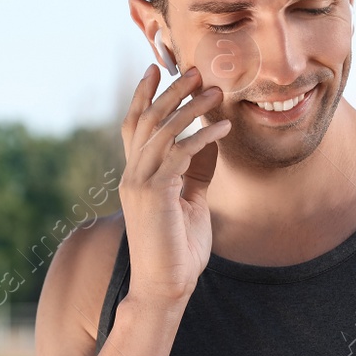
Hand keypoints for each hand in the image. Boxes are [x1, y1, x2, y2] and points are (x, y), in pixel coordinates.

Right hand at [117, 65, 231, 307]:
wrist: (165, 287)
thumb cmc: (178, 249)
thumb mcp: (191, 201)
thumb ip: (196, 170)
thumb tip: (209, 138)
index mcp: (137, 176)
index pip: (134, 126)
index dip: (143, 96)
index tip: (155, 68)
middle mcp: (133, 175)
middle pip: (147, 120)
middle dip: (171, 91)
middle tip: (196, 70)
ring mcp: (140, 184)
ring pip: (162, 132)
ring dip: (191, 108)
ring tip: (216, 92)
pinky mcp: (154, 195)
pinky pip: (179, 155)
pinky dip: (202, 137)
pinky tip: (223, 129)